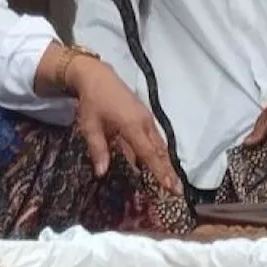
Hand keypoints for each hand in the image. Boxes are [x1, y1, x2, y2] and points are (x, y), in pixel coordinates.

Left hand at [67, 57, 180, 194]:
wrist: (97, 76)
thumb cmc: (92, 101)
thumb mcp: (89, 126)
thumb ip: (98, 149)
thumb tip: (102, 173)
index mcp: (132, 125)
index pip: (148, 153)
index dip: (159, 171)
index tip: (169, 187)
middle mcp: (144, 122)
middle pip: (159, 150)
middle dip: (168, 171)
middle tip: (177, 191)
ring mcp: (146, 119)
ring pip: (159, 145)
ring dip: (165, 163)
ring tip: (171, 181)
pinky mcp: (144, 117)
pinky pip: (154, 138)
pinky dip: (157, 152)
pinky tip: (156, 164)